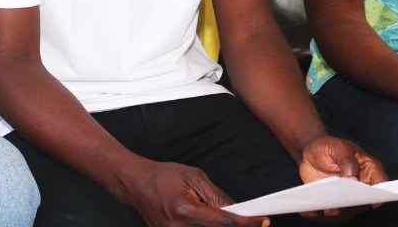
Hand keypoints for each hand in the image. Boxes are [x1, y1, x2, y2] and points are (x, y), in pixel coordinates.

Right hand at [118, 159, 269, 226]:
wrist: (135, 185)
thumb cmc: (162, 176)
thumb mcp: (193, 177)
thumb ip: (216, 196)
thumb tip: (236, 211)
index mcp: (184, 210)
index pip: (223, 223)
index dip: (246, 224)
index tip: (261, 222)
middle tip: (248, 220)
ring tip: (213, 214)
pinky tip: (206, 221)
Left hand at [296, 136, 387, 222]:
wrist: (309, 151)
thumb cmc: (328, 146)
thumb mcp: (338, 147)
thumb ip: (348, 162)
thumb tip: (354, 181)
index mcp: (368, 169)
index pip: (381, 183)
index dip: (380, 194)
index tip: (374, 201)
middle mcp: (361, 186)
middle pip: (363, 201)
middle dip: (354, 205)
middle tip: (344, 204)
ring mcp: (347, 196)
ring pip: (347, 211)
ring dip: (337, 213)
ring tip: (327, 209)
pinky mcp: (333, 202)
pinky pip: (329, 212)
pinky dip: (319, 214)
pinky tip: (311, 210)